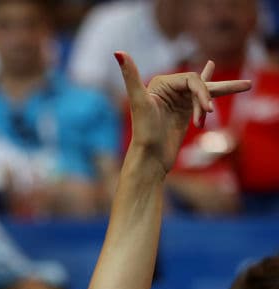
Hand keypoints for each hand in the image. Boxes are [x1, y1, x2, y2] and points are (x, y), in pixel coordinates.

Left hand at [116, 51, 250, 174]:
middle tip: (248, 85)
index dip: (201, 93)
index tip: (207, 111)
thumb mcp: (139, 103)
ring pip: (204, 92)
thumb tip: (118, 52)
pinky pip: (201, 100)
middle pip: (200, 83)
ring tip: (247, 86)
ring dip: (223, 92)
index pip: (191, 80)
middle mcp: (168, 89)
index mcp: (160, 83)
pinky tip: (213, 89)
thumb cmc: (143, 133)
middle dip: (222, 86)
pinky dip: (210, 97)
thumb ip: (131, 77)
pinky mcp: (183, 113)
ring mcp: (177, 101)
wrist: (149, 159)